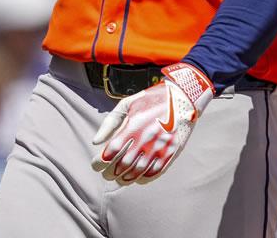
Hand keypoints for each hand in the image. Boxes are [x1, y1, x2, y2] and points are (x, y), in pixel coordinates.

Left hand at [90, 62, 213, 184]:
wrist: (181, 97)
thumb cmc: (150, 100)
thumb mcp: (127, 104)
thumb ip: (109, 123)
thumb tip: (96, 142)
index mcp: (134, 125)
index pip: (112, 150)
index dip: (100, 162)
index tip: (95, 165)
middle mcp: (147, 138)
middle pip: (123, 164)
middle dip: (110, 173)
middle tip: (105, 174)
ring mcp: (160, 147)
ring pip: (139, 172)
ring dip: (125, 178)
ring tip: (118, 178)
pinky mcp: (172, 153)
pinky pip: (156, 172)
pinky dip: (144, 178)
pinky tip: (137, 178)